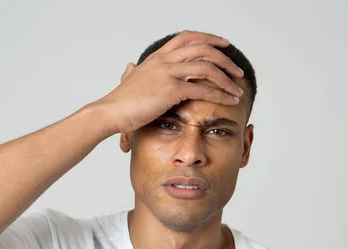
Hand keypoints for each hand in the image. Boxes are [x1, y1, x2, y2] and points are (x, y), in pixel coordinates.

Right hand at [97, 30, 244, 133]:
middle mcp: (164, 60)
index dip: (208, 39)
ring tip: (237, 89)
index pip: (187, 38)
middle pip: (203, 48)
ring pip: (207, 67)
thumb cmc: (119, 101)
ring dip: (227, 78)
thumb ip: (132, 72)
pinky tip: (228, 100)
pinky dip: (220, 94)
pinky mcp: (171, 90)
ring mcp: (168, 73)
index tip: (223, 45)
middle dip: (224, 58)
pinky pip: (203, 89)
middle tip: (237, 71)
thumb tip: (130, 67)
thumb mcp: (127, 80)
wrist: (110, 112)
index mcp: (157, 57)